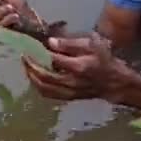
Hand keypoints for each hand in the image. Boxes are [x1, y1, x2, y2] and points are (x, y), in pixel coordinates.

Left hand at [21, 34, 135, 102]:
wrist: (116, 83)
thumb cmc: (105, 60)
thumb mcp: (92, 45)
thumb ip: (71, 44)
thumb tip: (50, 42)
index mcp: (78, 67)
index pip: (53, 60)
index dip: (40, 53)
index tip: (32, 46)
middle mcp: (72, 82)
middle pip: (44, 77)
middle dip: (31, 67)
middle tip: (24, 57)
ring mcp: (69, 92)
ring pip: (44, 88)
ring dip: (32, 78)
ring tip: (27, 66)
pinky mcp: (68, 97)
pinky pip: (49, 94)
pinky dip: (39, 87)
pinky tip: (34, 78)